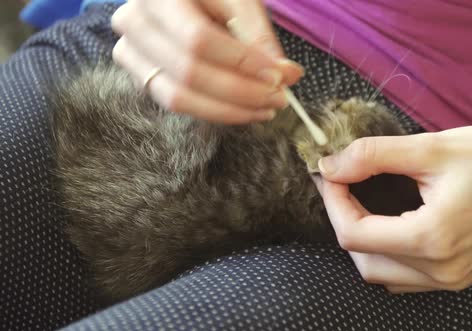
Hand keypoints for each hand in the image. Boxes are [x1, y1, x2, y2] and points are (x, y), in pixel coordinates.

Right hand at [111, 0, 303, 123]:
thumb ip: (259, 36)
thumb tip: (287, 75)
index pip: (199, 39)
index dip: (241, 63)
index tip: (277, 75)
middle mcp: (134, 23)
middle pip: (189, 73)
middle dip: (241, 92)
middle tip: (278, 97)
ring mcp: (131, 53)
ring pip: (178, 97)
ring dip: (229, 111)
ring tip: (265, 109)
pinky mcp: (141, 76)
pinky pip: (176, 104)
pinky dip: (214, 112)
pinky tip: (244, 110)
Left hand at [315, 123, 471, 292]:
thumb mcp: (431, 147)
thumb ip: (372, 156)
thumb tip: (329, 166)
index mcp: (433, 238)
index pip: (354, 234)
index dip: (333, 201)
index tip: (330, 172)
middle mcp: (441, 270)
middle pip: (362, 261)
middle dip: (343, 220)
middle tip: (340, 184)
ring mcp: (452, 278)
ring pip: (381, 274)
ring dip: (361, 241)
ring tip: (358, 202)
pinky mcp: (459, 276)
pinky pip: (405, 277)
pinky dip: (385, 254)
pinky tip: (386, 224)